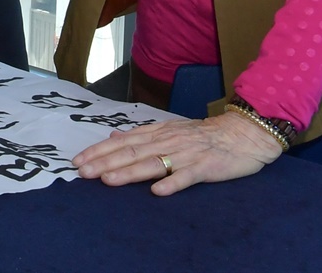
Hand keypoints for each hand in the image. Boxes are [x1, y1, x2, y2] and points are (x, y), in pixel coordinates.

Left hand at [71, 110, 282, 194]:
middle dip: (105, 162)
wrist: (242, 133)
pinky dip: (172, 182)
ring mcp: (186, 154)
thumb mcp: (170, 130)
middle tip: (83, 172)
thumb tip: (114, 135)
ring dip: (129, 172)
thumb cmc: (203, 135)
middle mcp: (167, 141)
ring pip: (153, 163)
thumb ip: (142, 135)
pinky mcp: (205, 166)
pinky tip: (158, 191)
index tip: (79, 161)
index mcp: (158, 133)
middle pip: (132, 152)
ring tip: (108, 180)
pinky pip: (187, 176)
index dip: (100, 151)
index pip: (123, 142)